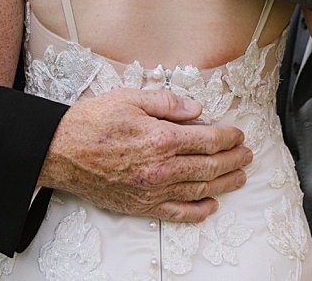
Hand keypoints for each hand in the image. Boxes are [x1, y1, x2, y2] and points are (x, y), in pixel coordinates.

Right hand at [41, 84, 249, 222]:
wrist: (63, 152)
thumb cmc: (94, 122)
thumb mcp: (131, 98)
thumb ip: (167, 102)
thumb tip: (197, 109)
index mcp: (161, 138)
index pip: (206, 140)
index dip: (228, 137)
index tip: (239, 134)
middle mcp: (161, 168)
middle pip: (208, 167)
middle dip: (233, 161)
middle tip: (248, 155)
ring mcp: (152, 191)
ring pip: (198, 190)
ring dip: (223, 184)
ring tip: (240, 178)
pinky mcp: (141, 206)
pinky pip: (177, 213)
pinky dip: (197, 211)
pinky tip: (211, 206)